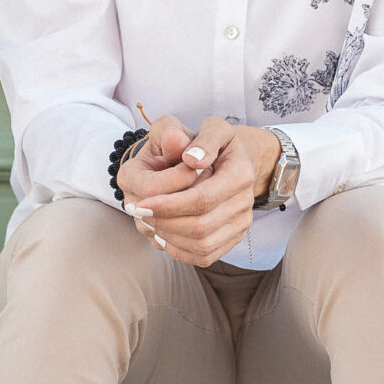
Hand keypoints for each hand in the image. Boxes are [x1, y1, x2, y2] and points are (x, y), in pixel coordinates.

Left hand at [116, 116, 282, 266]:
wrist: (234, 159)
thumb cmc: (215, 142)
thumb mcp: (210, 127)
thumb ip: (201, 139)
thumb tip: (191, 158)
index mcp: (240, 172)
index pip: (202, 199)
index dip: (168, 205)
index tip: (141, 202)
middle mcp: (245, 201)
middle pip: (201, 226)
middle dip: (165, 223)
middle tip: (138, 212)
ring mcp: (241, 222)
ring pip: (203, 246)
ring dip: (170, 237)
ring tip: (148, 221)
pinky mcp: (233, 238)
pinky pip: (205, 256)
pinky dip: (179, 249)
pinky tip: (162, 233)